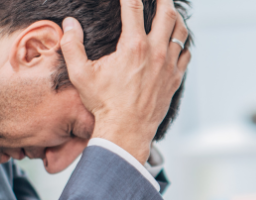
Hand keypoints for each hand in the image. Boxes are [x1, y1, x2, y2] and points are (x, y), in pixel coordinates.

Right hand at [60, 0, 189, 163]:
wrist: (126, 131)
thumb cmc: (103, 104)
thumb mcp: (81, 74)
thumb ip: (72, 45)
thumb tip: (70, 23)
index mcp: (133, 46)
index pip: (133, 7)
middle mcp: (155, 52)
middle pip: (167, 13)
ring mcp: (168, 66)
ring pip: (181, 32)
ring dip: (177, 18)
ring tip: (171, 11)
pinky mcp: (175, 79)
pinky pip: (185, 54)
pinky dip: (183, 43)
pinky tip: (177, 41)